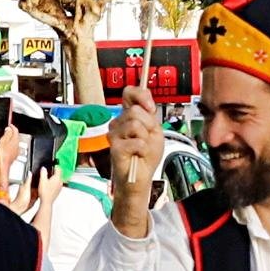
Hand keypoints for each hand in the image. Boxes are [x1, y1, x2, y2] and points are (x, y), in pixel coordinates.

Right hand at [103, 91, 168, 227]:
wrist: (141, 177)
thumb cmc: (146, 156)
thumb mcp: (155, 131)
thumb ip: (150, 115)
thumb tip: (147, 103)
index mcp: (129, 116)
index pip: (130, 93)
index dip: (140, 95)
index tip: (150, 107)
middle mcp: (119, 122)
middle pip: (135, 110)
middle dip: (148, 125)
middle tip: (147, 139)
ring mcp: (114, 134)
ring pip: (135, 124)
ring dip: (145, 139)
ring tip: (142, 148)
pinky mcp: (115, 147)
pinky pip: (137, 141)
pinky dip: (144, 150)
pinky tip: (139, 155)